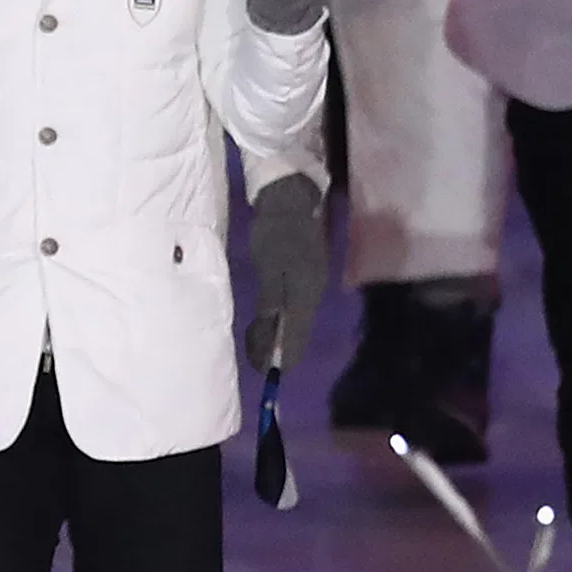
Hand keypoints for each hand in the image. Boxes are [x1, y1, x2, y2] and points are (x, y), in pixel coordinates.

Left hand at [243, 171, 328, 375]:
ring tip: (257, 346)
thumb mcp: (269, 265)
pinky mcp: (305, 276)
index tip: (269, 373)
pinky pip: (293, 307)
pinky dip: (278, 319)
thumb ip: (272, 297)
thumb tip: (272, 330)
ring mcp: (311, 284)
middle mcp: (314, 293)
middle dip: (278, 349)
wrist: (290, 199)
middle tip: (257, 362)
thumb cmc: (275, 230)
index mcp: (306, 292)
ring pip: (295, 320)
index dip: (282, 355)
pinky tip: (267, 322)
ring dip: (277, 335)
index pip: (296, 334)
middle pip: (297, 331)